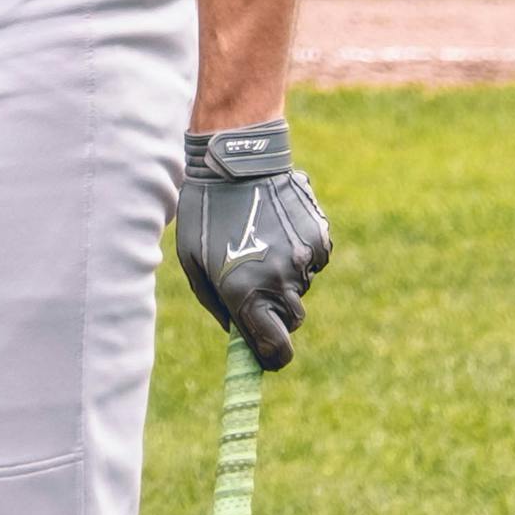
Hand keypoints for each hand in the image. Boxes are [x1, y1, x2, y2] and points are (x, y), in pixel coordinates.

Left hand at [176, 121, 330, 370]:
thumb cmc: (204, 209)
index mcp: (246, 293)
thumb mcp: (192, 260)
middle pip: (290, 319)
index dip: (271, 356)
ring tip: (260, 237)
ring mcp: (305, 259)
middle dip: (274, 310)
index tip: (264, 352)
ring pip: (301, 285)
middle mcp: (280, 281)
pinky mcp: (321, 237)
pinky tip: (278, 224)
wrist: (235, 158)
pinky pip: (314, 260)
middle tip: (253, 279)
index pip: (276, 350)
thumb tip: (236, 331)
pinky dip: (300, 251)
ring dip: (284, 273)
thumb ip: (214, 302)